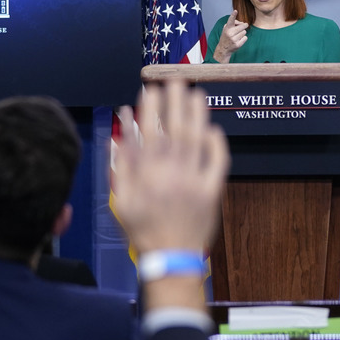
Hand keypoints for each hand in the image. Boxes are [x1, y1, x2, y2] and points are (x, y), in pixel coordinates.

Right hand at [112, 80, 229, 254]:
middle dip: (175, 102)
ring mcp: (195, 181)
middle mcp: (173, 173)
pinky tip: (212, 129)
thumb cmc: (143, 230)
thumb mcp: (122, 200)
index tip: (150, 89)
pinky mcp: (212, 191)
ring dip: (197, 115)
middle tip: (176, 81)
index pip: (150, 132)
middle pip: (176, 130)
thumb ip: (121, 166)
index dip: (150, 109)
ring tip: (196, 95)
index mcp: (149, 174)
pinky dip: (216, 144)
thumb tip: (121, 135)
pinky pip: (218, 162)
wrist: (171, 259)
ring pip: (197, 140)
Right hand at [213, 10, 248, 62]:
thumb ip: (234, 23)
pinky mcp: (238, 44)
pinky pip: (245, 38)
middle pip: (242, 26)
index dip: (233, 15)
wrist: (223, 49)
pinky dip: (243, 38)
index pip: (230, 20)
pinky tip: (239, 40)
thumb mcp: (226, 28)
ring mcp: (234, 39)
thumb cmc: (226, 36)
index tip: (235, 11)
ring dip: (242, 33)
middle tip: (245, 25)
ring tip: (237, 36)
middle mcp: (230, 33)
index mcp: (227, 28)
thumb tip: (243, 23)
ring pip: (244, 32)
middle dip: (244, 25)